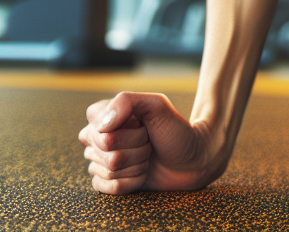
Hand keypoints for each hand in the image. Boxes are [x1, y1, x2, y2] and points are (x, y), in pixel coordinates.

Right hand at [79, 92, 220, 194]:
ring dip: (136, 163)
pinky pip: (108, 187)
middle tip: (149, 140)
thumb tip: (102, 126)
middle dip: (135, 145)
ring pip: (108, 168)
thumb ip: (127, 101)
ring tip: (148, 155)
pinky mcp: (106, 182)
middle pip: (105, 147)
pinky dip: (131, 181)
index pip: (97, 122)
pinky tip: (142, 173)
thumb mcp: (158, 105)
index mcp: (107, 114)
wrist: (192, 160)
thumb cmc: (175, 130)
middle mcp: (100, 137)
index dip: (124, 126)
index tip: (142, 123)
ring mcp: (101, 160)